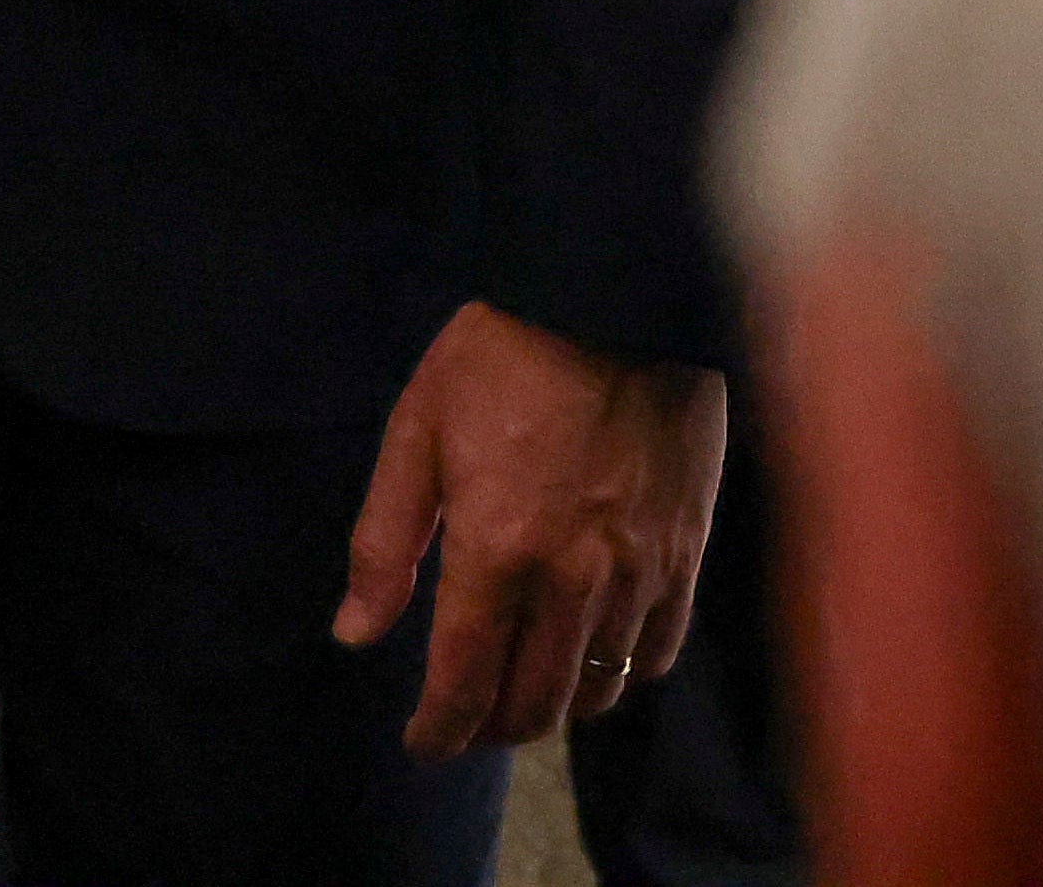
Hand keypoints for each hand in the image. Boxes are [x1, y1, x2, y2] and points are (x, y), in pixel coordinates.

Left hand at [336, 299, 727, 754]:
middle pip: (535, 703)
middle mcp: (573, 579)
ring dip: (553, 705)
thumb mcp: (416, 432)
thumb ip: (383, 542)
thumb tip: (354, 633)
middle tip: (464, 719)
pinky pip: (658, 652)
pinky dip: (622, 673)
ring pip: (597, 689)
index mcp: (496, 550)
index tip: (421, 744)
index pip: (464, 679)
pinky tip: (593, 656)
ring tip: (520, 688)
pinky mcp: (687, 555)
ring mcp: (639, 572)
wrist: (614, 298)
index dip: (439, 728)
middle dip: (491, 727)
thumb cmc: (500, 356)